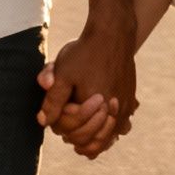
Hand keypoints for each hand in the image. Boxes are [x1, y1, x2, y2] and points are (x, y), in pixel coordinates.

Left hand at [36, 28, 136, 159]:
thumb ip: (52, 101)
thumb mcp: (62, 74)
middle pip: (92, 141)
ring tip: (82, 132)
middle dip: (76, 135)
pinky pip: (122, 126)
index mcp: (96, 109)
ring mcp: (126, 108)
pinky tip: (99, 121)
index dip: (62, 126)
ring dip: (95, 137)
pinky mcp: (131, 101)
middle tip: (66, 129)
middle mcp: (115, 112)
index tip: (59, 113)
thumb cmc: (85, 52)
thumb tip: (43, 121)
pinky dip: (109, 129)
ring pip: (109, 137)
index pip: (74, 133)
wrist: (112, 33)